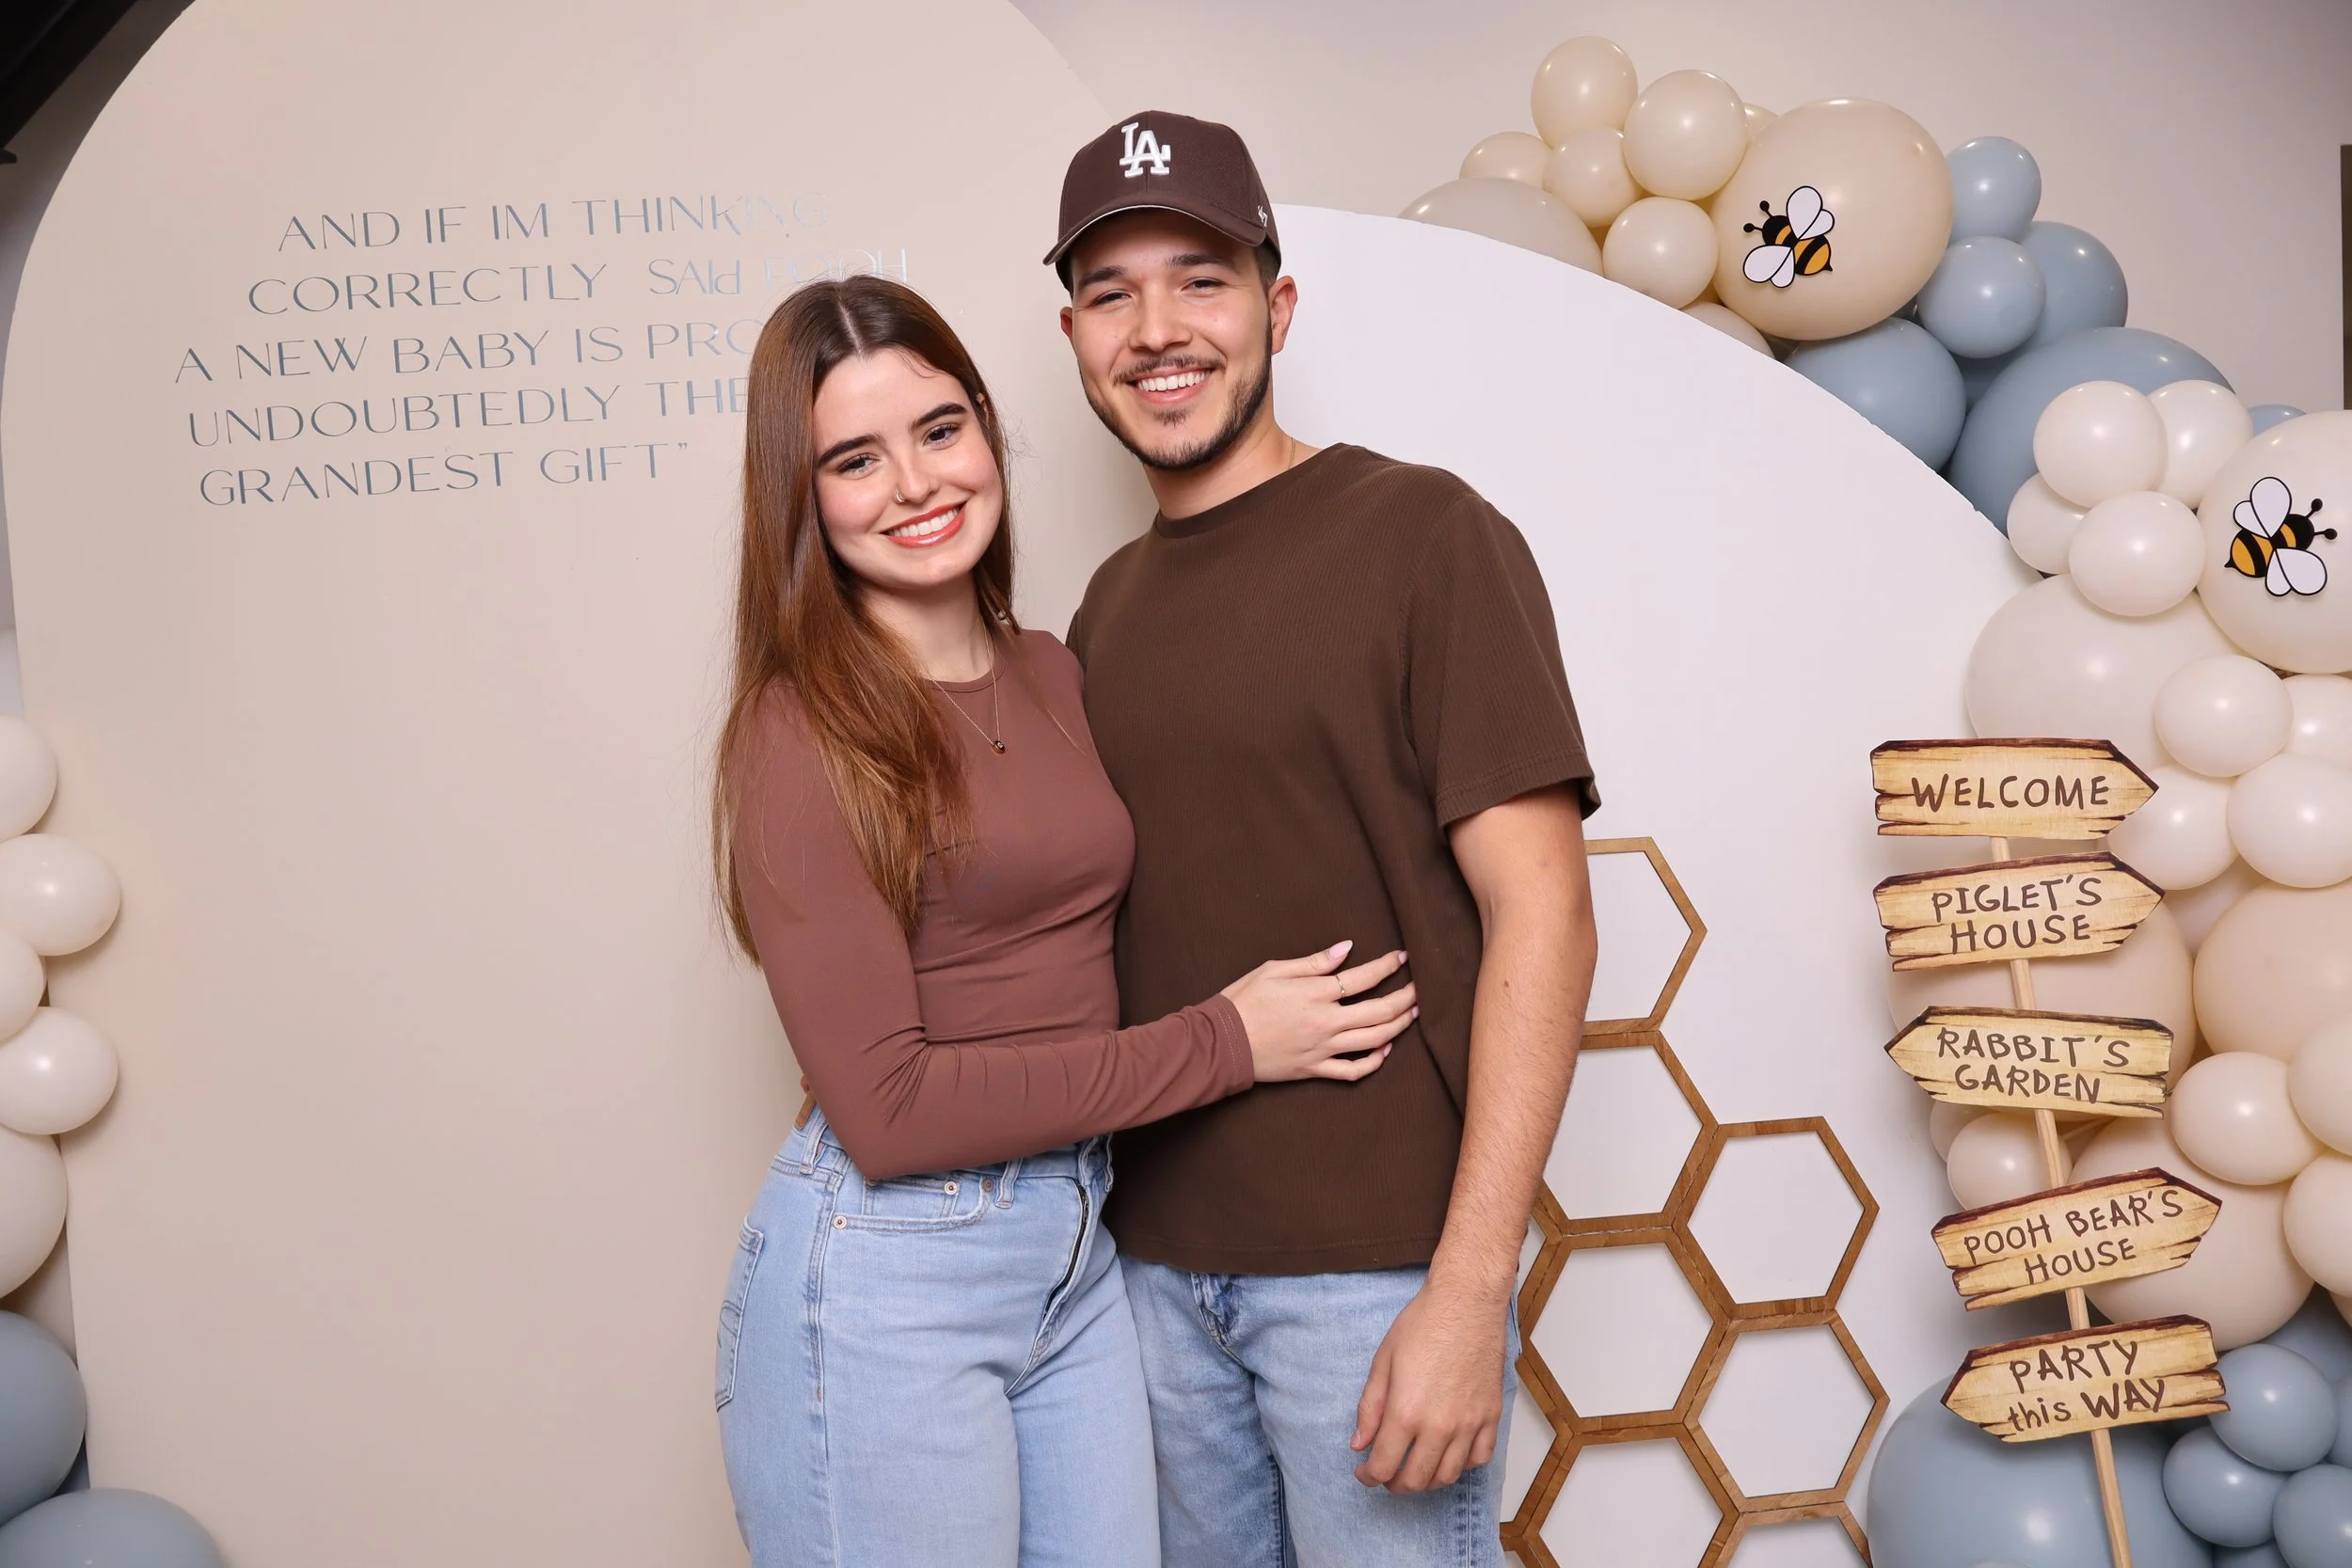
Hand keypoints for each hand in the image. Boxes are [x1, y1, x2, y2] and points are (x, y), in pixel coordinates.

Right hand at [1221, 941, 1415, 1082]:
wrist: (1221, 1043)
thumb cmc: (1243, 1001)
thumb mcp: (1273, 970)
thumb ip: (1313, 962)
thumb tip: (1345, 949)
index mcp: (1315, 994)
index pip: (1364, 978)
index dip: (1387, 966)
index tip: (1402, 958)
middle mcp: (1326, 1022)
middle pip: (1379, 1011)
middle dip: (1405, 998)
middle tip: (1421, 988)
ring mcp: (1323, 1049)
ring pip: (1374, 1040)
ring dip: (1399, 1026)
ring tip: (1412, 1014)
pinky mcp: (1315, 1070)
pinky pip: (1353, 1071)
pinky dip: (1373, 1063)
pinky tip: (1384, 1050)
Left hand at [1350, 1279, 1507, 1492]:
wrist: (1466, 1302)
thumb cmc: (1423, 1323)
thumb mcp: (1383, 1361)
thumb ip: (1370, 1407)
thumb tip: (1360, 1443)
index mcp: (1406, 1412)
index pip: (1384, 1465)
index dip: (1369, 1476)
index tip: (1363, 1472)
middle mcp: (1439, 1425)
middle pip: (1415, 1480)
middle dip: (1394, 1484)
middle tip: (1385, 1474)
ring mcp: (1469, 1423)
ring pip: (1448, 1476)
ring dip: (1427, 1481)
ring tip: (1414, 1468)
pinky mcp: (1491, 1416)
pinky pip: (1479, 1458)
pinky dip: (1462, 1465)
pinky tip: (1448, 1454)